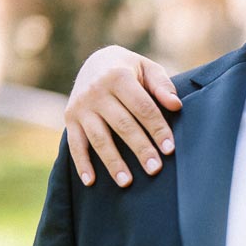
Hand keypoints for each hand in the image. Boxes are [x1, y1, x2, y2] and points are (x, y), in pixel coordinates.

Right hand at [65, 46, 180, 186]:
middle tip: (155, 169)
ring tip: (127, 182)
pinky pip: (75, 144)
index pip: (142, 107)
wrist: (95, 62)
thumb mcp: (146, 69)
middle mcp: (96, 91)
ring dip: (112, 162)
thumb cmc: (130, 70)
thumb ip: (161, 85)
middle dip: (140, 148)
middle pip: (122, 125)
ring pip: (99, 138)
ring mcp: (80, 106)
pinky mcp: (69, 118)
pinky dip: (81, 164)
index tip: (169, 149)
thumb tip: (175, 105)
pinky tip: (91, 182)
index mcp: (118, 76)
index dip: (157, 128)